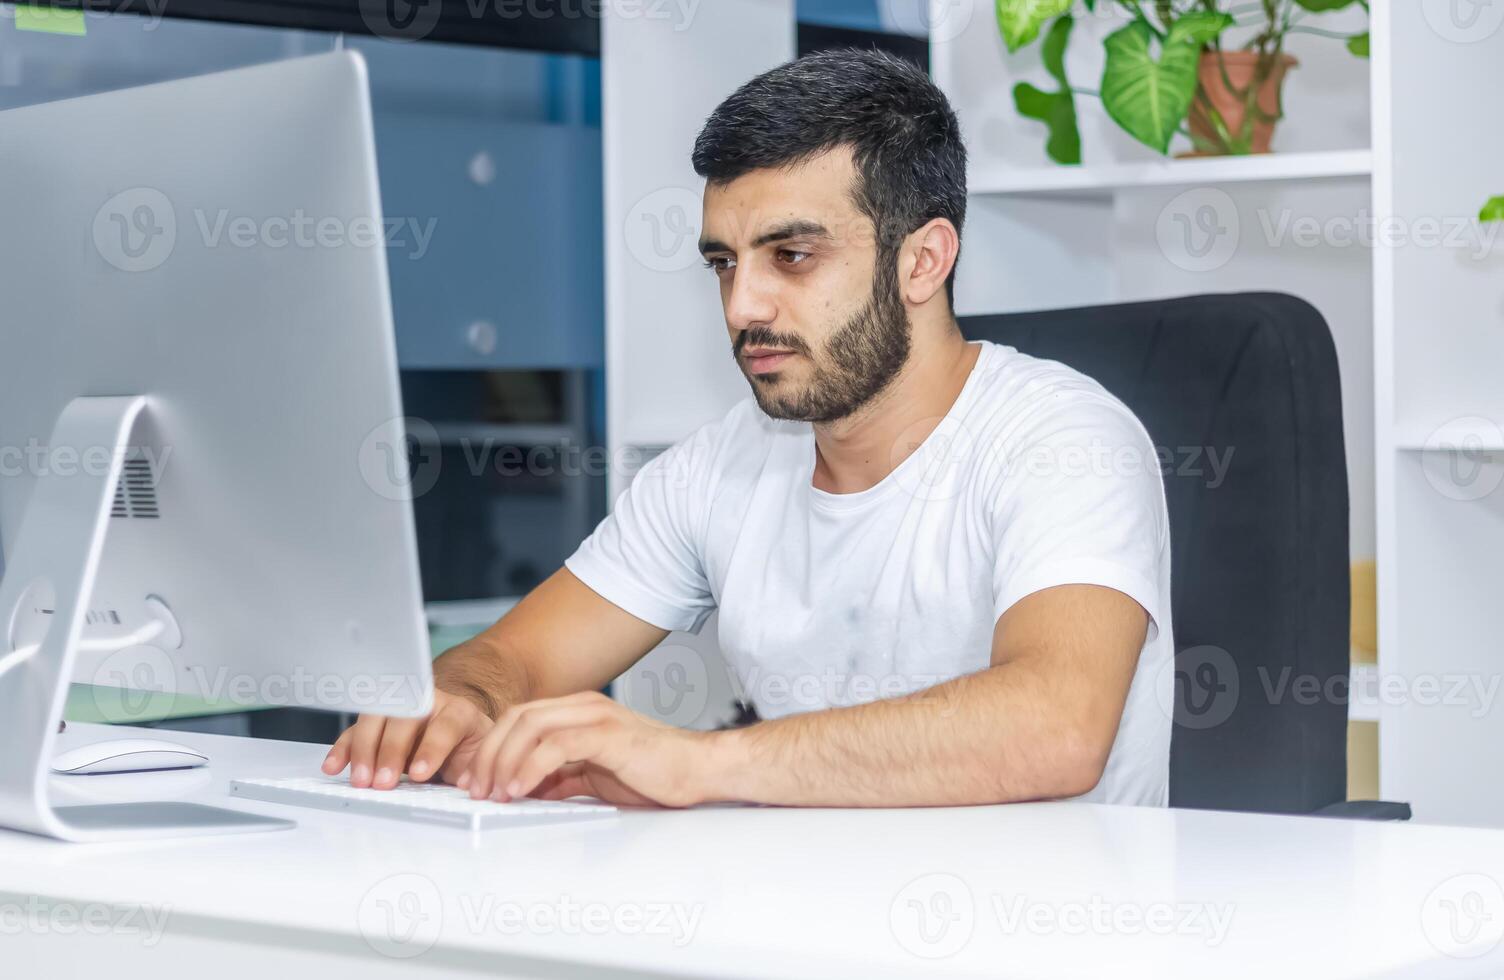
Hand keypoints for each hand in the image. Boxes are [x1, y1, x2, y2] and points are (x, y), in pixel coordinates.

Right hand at [322, 688, 494, 788]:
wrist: (460, 736)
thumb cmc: (469, 749)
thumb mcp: (481, 758)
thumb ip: (476, 768)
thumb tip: (467, 783)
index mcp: (460, 711)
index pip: (446, 724)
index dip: (431, 748)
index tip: (418, 774)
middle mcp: (428, 703)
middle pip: (404, 716)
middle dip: (391, 750)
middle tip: (383, 782)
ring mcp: (399, 709)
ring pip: (376, 717)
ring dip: (364, 749)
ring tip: (360, 780)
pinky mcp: (378, 723)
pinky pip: (355, 730)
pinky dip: (343, 748)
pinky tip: (333, 766)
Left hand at [462, 691, 719, 807]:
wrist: (699, 771)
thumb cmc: (656, 773)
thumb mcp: (597, 776)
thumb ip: (563, 777)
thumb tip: (530, 791)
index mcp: (580, 711)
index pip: (519, 719)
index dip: (491, 748)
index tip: (477, 780)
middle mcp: (584, 706)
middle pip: (516, 718)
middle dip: (488, 754)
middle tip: (477, 789)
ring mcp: (596, 717)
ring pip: (529, 727)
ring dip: (503, 761)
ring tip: (494, 793)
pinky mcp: (608, 735)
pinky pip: (557, 746)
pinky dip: (531, 767)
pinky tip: (520, 789)